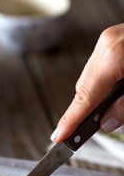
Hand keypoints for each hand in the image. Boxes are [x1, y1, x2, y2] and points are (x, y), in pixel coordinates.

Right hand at [51, 24, 123, 141]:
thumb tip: (107, 123)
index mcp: (114, 55)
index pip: (84, 97)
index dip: (70, 120)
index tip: (58, 138)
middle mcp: (107, 44)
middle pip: (84, 88)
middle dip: (87, 110)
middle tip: (88, 131)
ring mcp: (110, 38)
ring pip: (92, 78)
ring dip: (98, 97)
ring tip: (111, 109)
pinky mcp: (117, 38)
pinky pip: (101, 67)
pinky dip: (106, 83)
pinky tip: (116, 91)